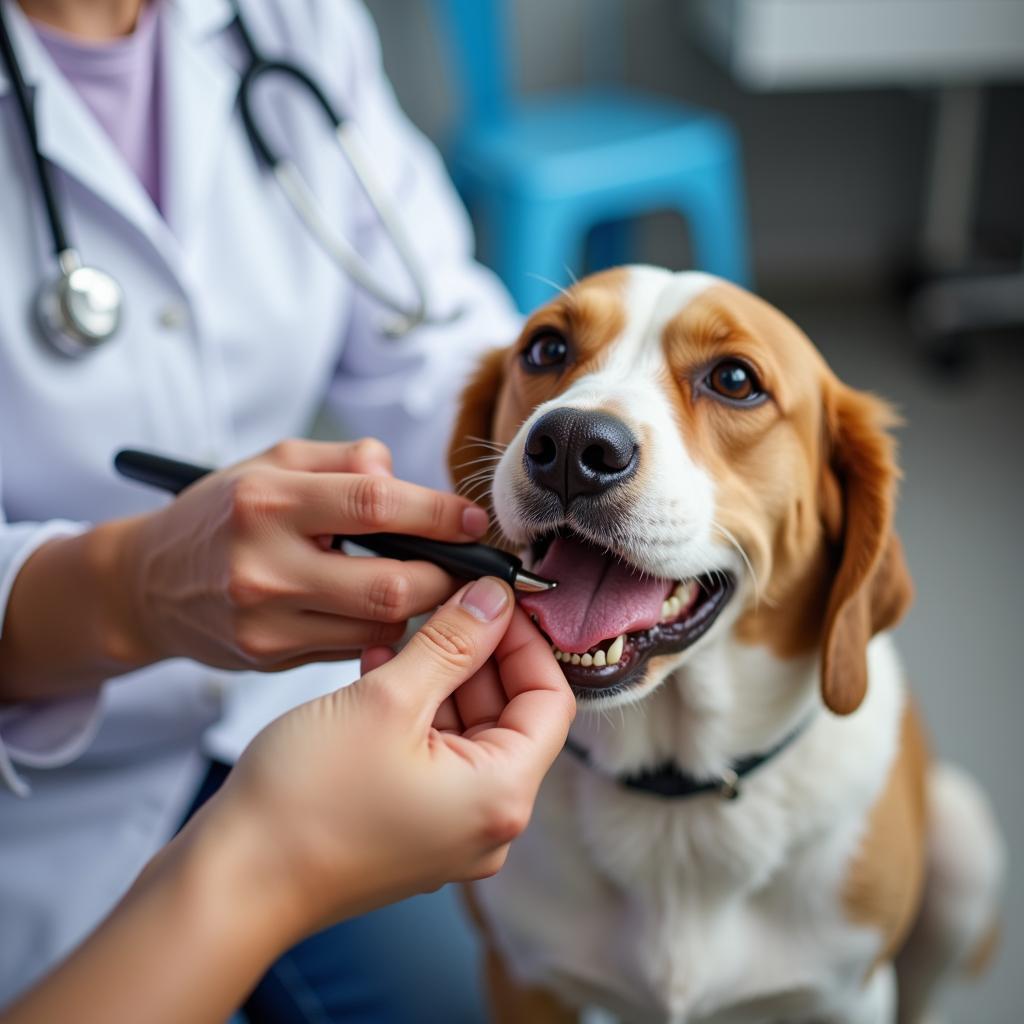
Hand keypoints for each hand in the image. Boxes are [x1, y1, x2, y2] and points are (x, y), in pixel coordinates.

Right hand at [3, 581, 572, 1023]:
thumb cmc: (305, 801)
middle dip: (477, 653)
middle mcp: (487, 821)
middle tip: (444, 602)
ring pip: (466, 731)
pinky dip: (414, 710)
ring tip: (401, 632)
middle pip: (510, 714)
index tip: (495, 599)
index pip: (551, 700)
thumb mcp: (389, 700)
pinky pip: (433, 755)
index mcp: (501, 795)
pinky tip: (379, 668)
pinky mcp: (411, 828)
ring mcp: (448, 829)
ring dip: (440, 676)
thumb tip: (494, 598)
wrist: (231, 882)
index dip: (526, 641)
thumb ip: (452, 642)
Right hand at [104, 439, 489, 670]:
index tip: (474, 520)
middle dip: (443, 578)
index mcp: (268, 501)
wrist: (147, 583)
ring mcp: (265, 620)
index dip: (439, 514)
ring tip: (421, 583)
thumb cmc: (222, 513)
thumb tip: (403, 478)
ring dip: (415, 608)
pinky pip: (351, 648)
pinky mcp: (268, 657)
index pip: (376, 504)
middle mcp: (264, 565)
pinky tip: (373, 608)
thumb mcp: (274, 463)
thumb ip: (346, 460)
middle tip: (463, 567)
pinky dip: (377, 629)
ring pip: (378, 627)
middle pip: (390, 586)